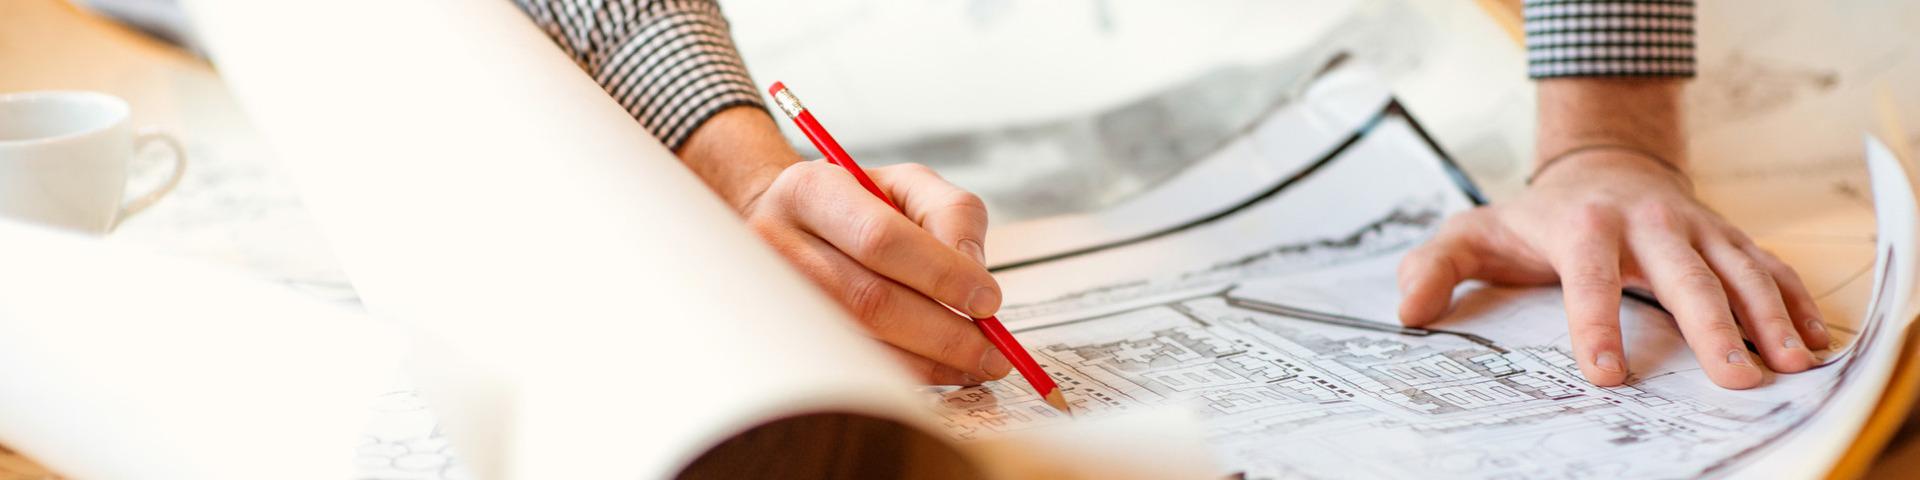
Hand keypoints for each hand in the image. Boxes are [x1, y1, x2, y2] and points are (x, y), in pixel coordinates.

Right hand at [744, 162, 1008, 384]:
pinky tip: (943, 370)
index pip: (880, 239)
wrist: (795, 227)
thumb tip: (974, 270)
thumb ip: (952, 213)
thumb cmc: (862, 205)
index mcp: (812, 191)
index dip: (941, 274)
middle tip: (993, 351)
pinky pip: (853, 365)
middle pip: (870, 299)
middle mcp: (780, 244)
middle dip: (943, 332)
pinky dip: (908, 373)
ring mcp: (776, 299)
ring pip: (861, 342)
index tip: (989, 301)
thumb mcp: (910, 185)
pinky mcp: (786, 338)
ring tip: (977, 363)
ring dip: (930, 361)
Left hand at [1396, 152, 1829, 388]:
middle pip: (1684, 276)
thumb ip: (1435, 266)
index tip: (1605, 375)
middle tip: (1731, 377)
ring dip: (1767, 318)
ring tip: (1789, 365)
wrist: (1602, 165)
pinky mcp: (1728, 237)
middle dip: (1710, 326)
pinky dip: (1793, 302)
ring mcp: (1696, 228)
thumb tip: (1408, 309)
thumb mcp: (1474, 232)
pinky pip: (1769, 268)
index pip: (1590, 277)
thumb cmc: (1537, 216)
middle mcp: (1649, 223)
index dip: (1596, 325)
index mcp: (1583, 226)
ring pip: (1739, 271)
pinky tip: (1812, 342)